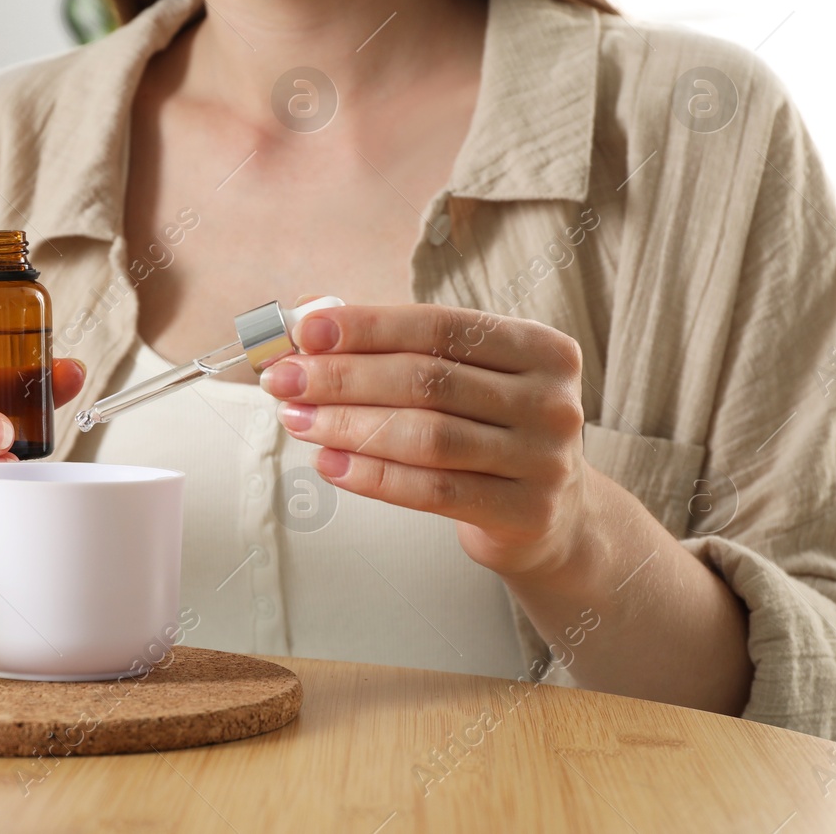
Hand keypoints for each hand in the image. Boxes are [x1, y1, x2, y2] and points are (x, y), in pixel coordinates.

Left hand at [260, 301, 588, 579]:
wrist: (551, 515)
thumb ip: (394, 346)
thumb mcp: (461, 378)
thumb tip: (309, 319)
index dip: (367, 326)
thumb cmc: (489, 430)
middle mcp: (550, 399)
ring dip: (348, 426)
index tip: (305, 330)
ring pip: (427, 437)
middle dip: (342, 377)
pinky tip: (330, 463)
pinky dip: (372, 476)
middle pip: (427, 381)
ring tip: (297, 420)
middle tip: (284, 380)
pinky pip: (433, 492)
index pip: (439, 326)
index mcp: (538, 347)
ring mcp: (545, 459)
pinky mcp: (526, 512)